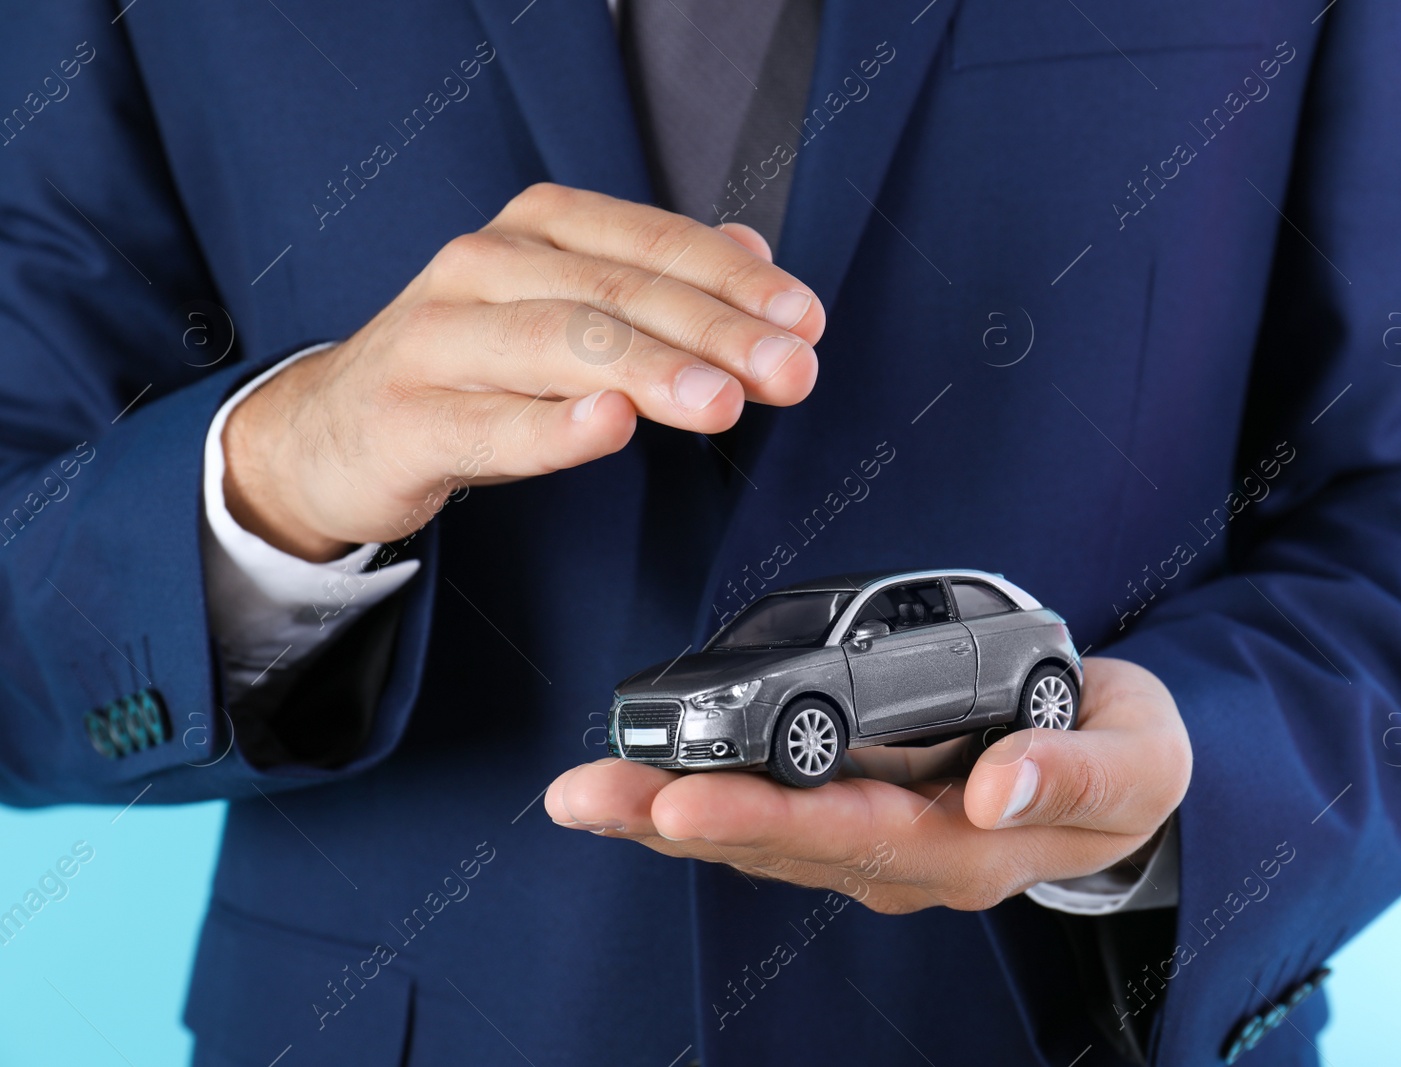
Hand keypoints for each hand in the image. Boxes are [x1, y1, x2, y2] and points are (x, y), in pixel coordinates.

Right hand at [223, 183, 823, 559]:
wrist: (331, 432)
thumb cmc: (469, 368)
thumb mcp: (563, 307)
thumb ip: (655, 281)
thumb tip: (752, 254)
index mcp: (532, 229)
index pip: (649, 243)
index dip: (734, 280)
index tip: (803, 320)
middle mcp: (482, 267)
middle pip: (615, 292)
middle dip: (714, 332)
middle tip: (788, 370)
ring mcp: (436, 339)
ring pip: (557, 345)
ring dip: (649, 371)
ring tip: (720, 400)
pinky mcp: (405, 418)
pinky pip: (486, 423)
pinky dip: (550, 426)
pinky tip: (608, 426)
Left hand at [545, 657, 1191, 912]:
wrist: (1122, 764)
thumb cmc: (1128, 756)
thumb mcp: (1136, 762)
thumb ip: (1076, 774)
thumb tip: (997, 787)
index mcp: (970, 847)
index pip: (856, 838)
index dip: (767, 820)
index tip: (685, 803)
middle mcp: (905, 854)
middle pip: (779, 842)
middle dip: (677, 818)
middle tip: (588, 796)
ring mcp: (876, 834)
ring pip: (760, 831)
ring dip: (666, 808)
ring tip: (582, 792)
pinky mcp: (859, 801)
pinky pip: (772, 803)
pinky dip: (703, 786)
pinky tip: (640, 772)